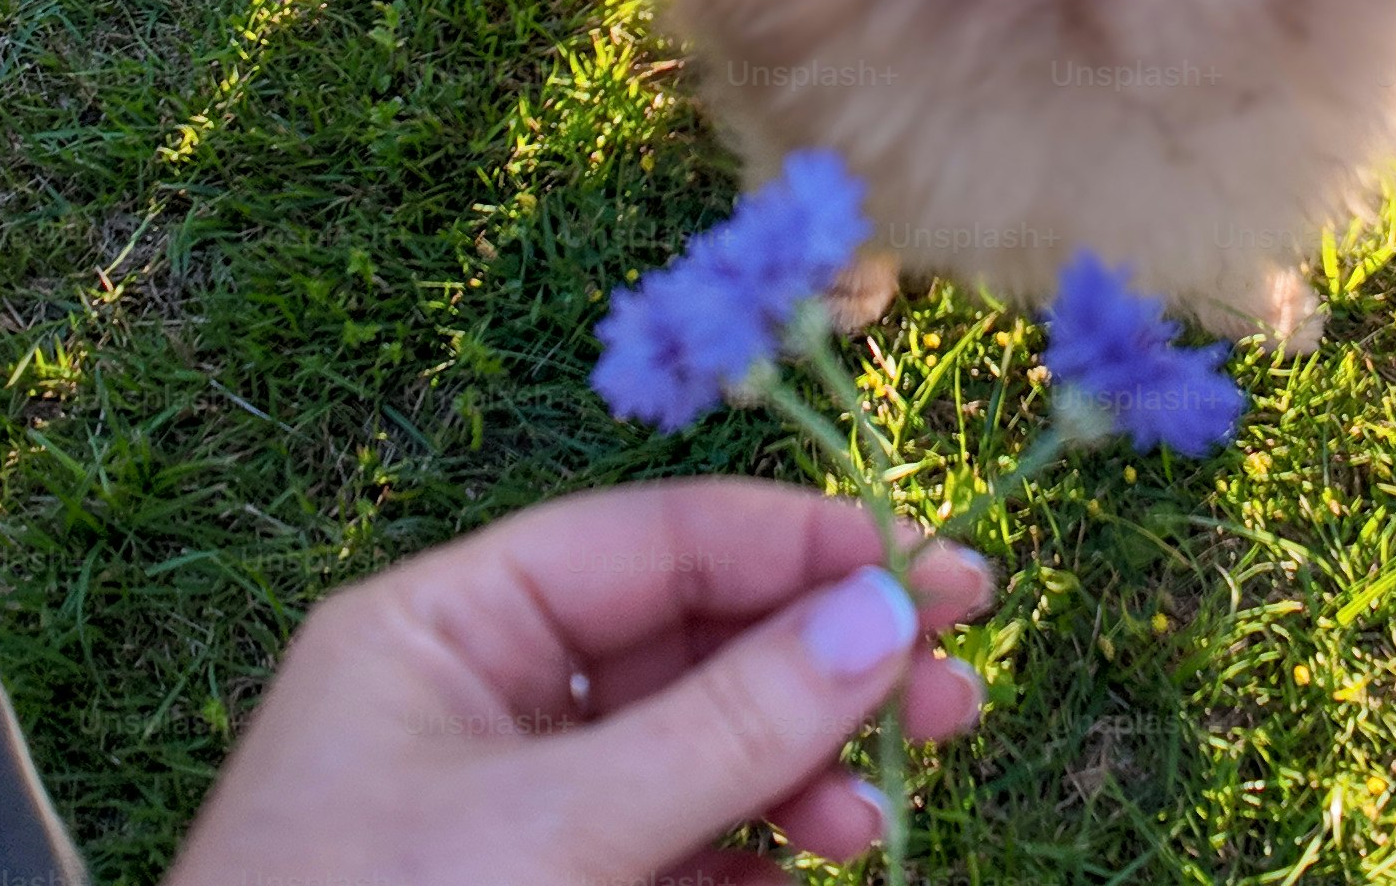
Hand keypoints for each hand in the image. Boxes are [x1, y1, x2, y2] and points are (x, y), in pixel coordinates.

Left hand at [158, 477, 991, 885]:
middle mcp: (476, 700)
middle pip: (683, 641)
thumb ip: (726, 727)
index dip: (792, 546)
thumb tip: (883, 615)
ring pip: (694, 750)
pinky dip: (758, 850)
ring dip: (804, 766)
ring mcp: (510, 813)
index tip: (929, 566)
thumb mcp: (556, 833)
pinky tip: (827, 860)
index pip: (643, 542)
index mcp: (438, 631)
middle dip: (818, 662)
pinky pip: (678, 846)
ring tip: (887, 810)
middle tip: (957, 685)